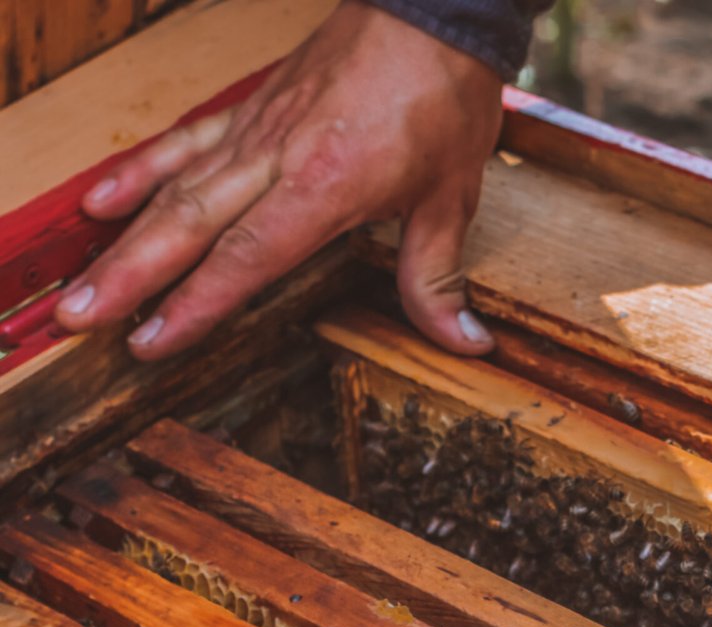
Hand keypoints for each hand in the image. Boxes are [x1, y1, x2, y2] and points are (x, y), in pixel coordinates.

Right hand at [53, 0, 502, 359]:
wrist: (431, 14)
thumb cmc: (442, 98)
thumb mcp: (451, 198)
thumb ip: (437, 277)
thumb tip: (462, 341)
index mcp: (326, 185)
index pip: (248, 257)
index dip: (197, 304)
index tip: (154, 341)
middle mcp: (277, 157)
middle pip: (189, 225)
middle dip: (131, 278)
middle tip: (81, 320)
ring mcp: (257, 129)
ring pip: (174, 187)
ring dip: (123, 239)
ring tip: (81, 284)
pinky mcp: (252, 107)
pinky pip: (184, 141)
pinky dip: (139, 170)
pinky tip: (101, 200)